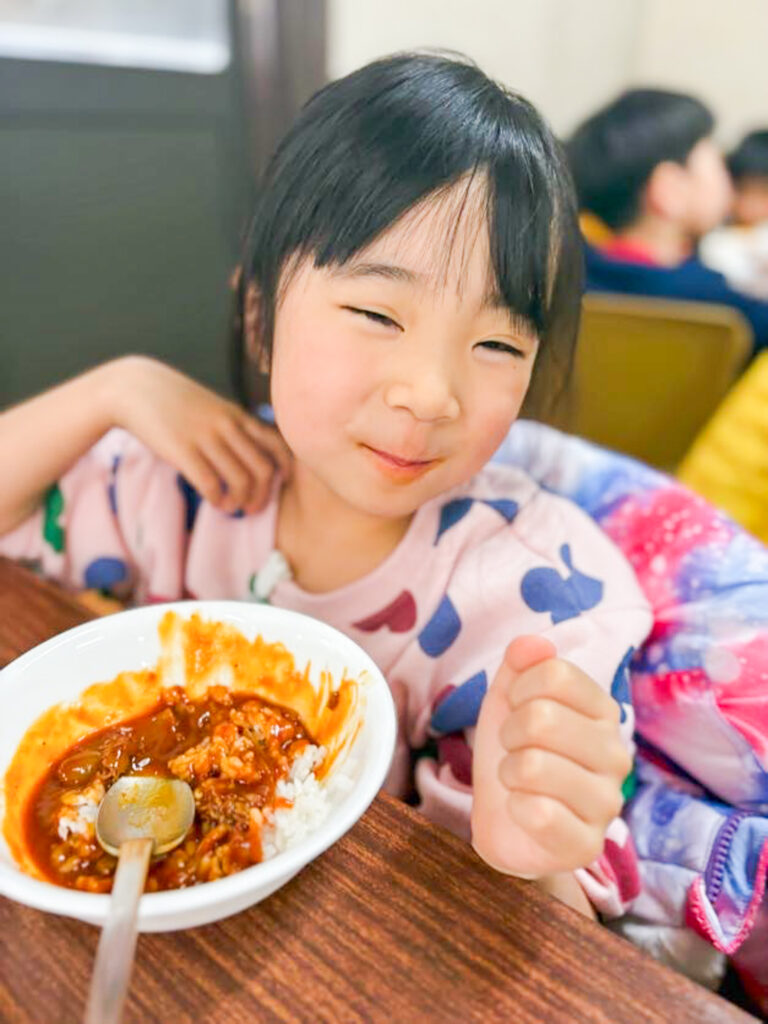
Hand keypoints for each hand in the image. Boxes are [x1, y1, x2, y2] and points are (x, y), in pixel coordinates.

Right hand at [108, 356, 290, 512]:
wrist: (133, 387)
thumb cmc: (173, 402)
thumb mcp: (211, 405)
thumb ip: (231, 425)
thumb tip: (248, 451)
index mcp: (236, 415)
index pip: (275, 444)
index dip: (285, 467)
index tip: (281, 482)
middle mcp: (226, 426)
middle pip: (262, 469)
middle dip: (262, 495)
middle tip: (252, 508)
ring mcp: (205, 437)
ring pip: (240, 480)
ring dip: (240, 502)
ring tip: (230, 508)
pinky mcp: (182, 450)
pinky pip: (211, 484)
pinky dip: (218, 500)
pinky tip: (213, 502)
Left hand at [471, 635, 630, 878]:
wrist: (508, 822)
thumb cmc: (516, 753)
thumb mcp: (509, 699)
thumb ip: (521, 663)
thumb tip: (534, 642)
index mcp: (603, 711)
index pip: (556, 674)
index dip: (519, 689)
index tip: (516, 709)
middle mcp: (616, 753)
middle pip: (543, 718)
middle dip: (509, 733)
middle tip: (516, 750)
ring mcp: (607, 802)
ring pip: (534, 766)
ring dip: (509, 772)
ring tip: (520, 781)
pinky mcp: (587, 844)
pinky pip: (538, 813)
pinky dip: (515, 807)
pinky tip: (525, 811)